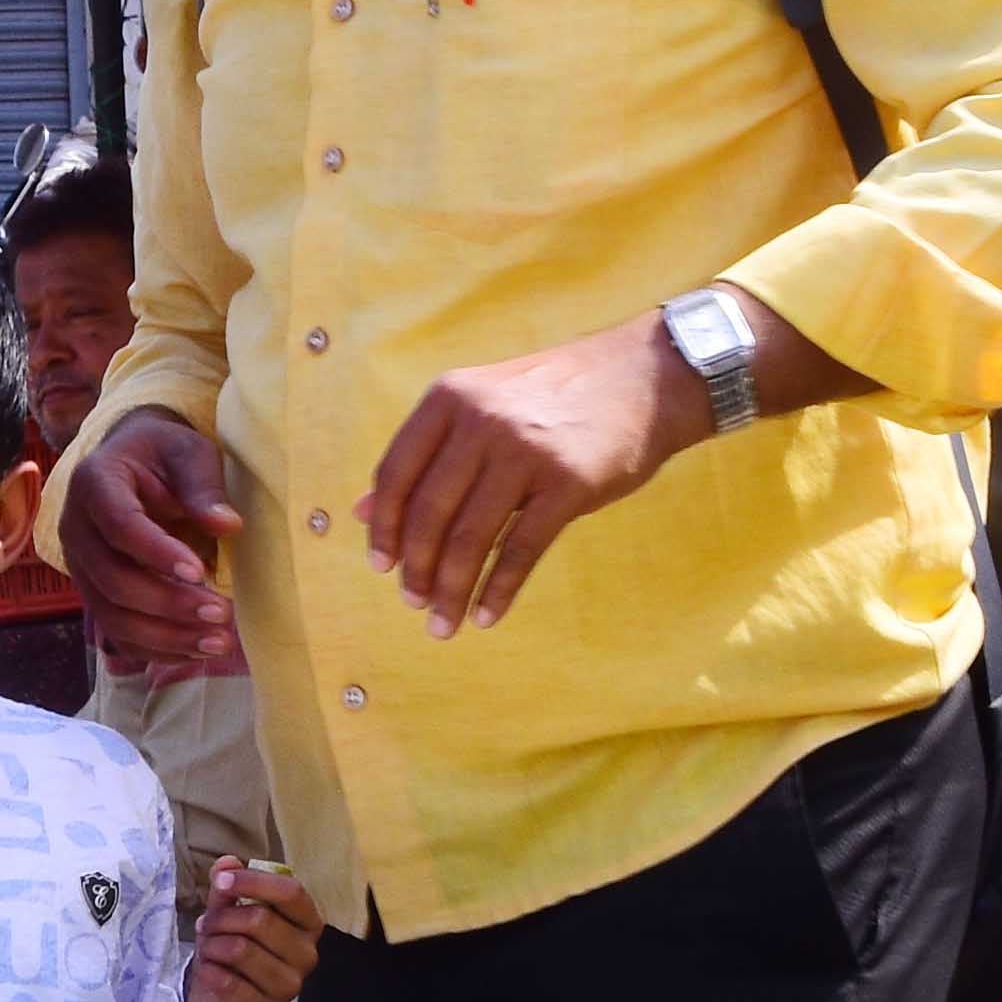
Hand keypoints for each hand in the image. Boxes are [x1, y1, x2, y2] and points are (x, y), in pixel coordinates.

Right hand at [60, 408, 246, 675]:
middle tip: (222, 612)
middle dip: (168, 602)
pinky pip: (117, 633)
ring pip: (112, 615)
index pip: (119, 524)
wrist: (135, 464)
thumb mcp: (189, 452)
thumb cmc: (165, 454)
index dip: (157, 552)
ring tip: (218, 641)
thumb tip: (228, 526)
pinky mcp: (95, 593)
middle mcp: (76, 529)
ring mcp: (81, 567)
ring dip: (166, 636)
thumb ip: (204, 486)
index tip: (201, 572)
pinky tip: (196, 650)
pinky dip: (156, 649)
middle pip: (113, 579)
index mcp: (94, 483)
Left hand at [182, 857, 322, 1001]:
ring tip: (207, 948)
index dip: (254, 881)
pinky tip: (208, 970)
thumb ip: (230, 887)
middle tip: (205, 925)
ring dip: (212, 945)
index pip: (292, 892)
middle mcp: (307, 953)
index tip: (221, 881)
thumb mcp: (232, 912)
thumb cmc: (237, 947)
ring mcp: (290, 985)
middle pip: (259, 919)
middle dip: (221, 918)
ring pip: (239, 948)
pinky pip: (227, 981)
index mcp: (308, 923)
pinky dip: (208, 971)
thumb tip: (227, 862)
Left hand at [358, 314, 704, 634]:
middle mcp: (481, 421)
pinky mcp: (568, 484)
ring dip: (451, 591)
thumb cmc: (554, 398)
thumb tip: (360, 511)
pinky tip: (487, 615)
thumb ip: (425, 454)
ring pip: (471, 538)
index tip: (381, 567)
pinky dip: (499, 591)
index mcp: (450, 399)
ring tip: (444, 624)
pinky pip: (520, 550)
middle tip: (414, 604)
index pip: (395, 474)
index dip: (382, 528)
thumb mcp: (481, 406)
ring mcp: (525, 452)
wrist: (641, 378)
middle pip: (429, 512)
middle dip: (416, 569)